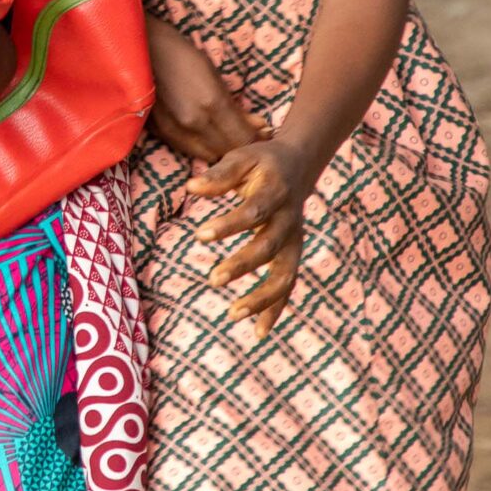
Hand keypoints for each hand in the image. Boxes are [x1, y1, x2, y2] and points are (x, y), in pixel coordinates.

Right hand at [147, 16, 267, 163]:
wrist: (139, 49)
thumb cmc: (181, 54)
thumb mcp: (214, 75)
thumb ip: (236, 106)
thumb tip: (259, 127)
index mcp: (212, 104)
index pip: (244, 140)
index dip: (256, 140)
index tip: (262, 134)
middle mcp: (193, 124)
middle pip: (227, 152)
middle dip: (239, 146)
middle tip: (247, 136)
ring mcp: (174, 131)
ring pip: (207, 157)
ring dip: (219, 150)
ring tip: (226, 137)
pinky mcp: (159, 133)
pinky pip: (187, 151)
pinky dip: (200, 147)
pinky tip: (204, 135)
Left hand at [187, 137, 309, 338]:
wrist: (299, 164)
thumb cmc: (262, 161)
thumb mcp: (242, 157)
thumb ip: (218, 175)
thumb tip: (191, 188)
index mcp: (276, 193)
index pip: (253, 212)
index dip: (228, 225)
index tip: (200, 235)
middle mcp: (289, 221)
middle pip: (268, 248)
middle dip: (242, 265)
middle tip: (213, 279)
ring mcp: (294, 242)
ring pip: (284, 276)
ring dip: (262, 298)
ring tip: (233, 314)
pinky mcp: (293, 255)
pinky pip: (287, 287)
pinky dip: (275, 310)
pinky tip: (258, 332)